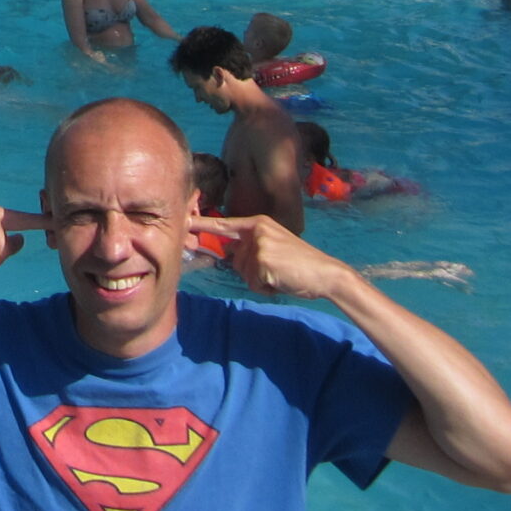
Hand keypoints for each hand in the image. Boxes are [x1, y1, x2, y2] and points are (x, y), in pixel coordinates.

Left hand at [189, 215, 359, 301]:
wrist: (326, 274)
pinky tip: (282, 282)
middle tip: (276, 270)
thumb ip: (251, 246)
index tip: (184, 222)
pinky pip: (253, 283)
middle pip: (234, 259)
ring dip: (260, 281)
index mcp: (259, 224)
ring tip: (281, 275)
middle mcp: (257, 232)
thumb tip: (228, 253)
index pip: (224, 225)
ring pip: (244, 273)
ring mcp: (259, 247)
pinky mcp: (263, 264)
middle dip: (251, 272)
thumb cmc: (300, 263)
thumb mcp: (274, 246)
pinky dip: (266, 288)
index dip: (203, 225)